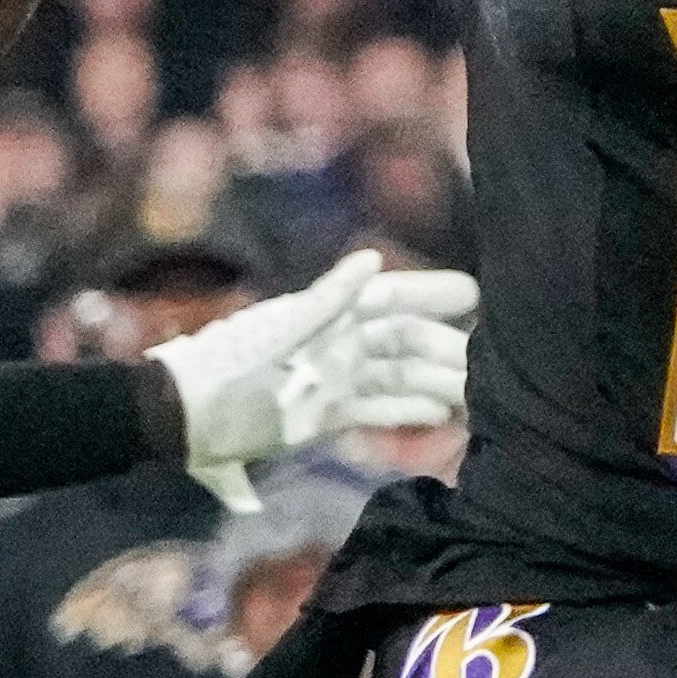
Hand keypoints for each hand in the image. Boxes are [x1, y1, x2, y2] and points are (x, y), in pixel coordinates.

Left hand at [151, 249, 478, 507]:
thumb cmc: (228, 369)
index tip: (476, 297)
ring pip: (395, 377)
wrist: (184, 417)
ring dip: (435, 381)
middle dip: (445, 348)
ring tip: (481, 394)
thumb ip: (329, 299)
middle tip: (493, 362)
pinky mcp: (324, 414)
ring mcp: (332, 378)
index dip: (433, 295)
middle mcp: (336, 342)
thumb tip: (373, 260)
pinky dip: (406, 411)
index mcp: (326, 313)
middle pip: (402, 342)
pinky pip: (375, 410)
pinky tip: (442, 414)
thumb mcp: (281, 331)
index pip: (391, 299)